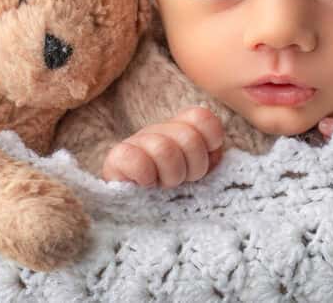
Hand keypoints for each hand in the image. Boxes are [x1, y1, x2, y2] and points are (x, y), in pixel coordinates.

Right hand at [102, 106, 223, 187]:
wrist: (135, 214)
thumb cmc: (175, 195)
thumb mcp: (200, 173)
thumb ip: (212, 156)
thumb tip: (217, 151)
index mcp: (181, 128)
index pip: (202, 118)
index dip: (210, 143)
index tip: (205, 164)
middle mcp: (159, 130)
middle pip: (188, 138)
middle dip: (193, 168)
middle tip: (183, 181)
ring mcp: (136, 142)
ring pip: (164, 148)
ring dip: (170, 176)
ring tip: (164, 186)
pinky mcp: (115, 160)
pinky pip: (135, 160)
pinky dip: (146, 177)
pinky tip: (145, 185)